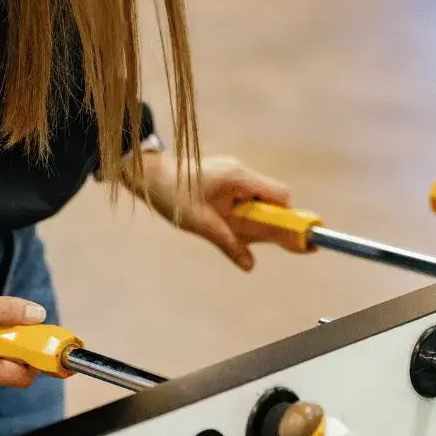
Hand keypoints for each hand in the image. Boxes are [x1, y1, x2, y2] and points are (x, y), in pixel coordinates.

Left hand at [132, 154, 290, 271]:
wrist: (148, 175)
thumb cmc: (174, 197)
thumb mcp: (202, 225)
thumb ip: (229, 244)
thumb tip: (249, 266)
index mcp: (240, 178)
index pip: (281, 194)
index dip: (286, 216)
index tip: (282, 235)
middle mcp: (240, 170)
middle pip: (271, 196)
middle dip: (267, 219)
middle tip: (253, 238)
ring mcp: (231, 170)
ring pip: (256, 196)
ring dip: (251, 215)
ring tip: (230, 228)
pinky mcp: (223, 175)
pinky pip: (243, 193)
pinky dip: (240, 208)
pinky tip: (221, 219)